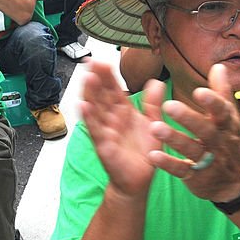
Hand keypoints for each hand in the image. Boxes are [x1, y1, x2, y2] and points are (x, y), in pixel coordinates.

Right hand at [79, 60, 165, 198]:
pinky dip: (89, 119)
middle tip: (91, 61)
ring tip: (88, 77)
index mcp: (123, 112)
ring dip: (90, 94)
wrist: (140, 181)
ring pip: (96, 109)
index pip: (113, 89)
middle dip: (96, 78)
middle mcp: (112, 119)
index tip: (100, 59)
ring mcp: (105, 132)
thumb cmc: (143, 153)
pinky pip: (95, 131)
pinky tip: (83, 106)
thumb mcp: (152, 124)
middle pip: (102, 95)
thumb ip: (153, 103)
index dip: (107, 75)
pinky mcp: (104, 146)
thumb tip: (156, 81)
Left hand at [146, 64, 239, 202]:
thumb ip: (222, 93)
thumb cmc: (229, 143)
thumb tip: (218, 66)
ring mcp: (208, 160)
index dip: (212, 102)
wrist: (236, 182)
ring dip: (174, 138)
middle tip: (168, 105)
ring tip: (155, 128)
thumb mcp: (230, 119)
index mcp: (227, 124)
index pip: (222, 111)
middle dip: (188, 118)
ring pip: (191, 148)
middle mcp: (219, 142)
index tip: (199, 92)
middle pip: (205, 129)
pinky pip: (181, 170)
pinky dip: (167, 163)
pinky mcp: (196, 177)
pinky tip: (153, 154)